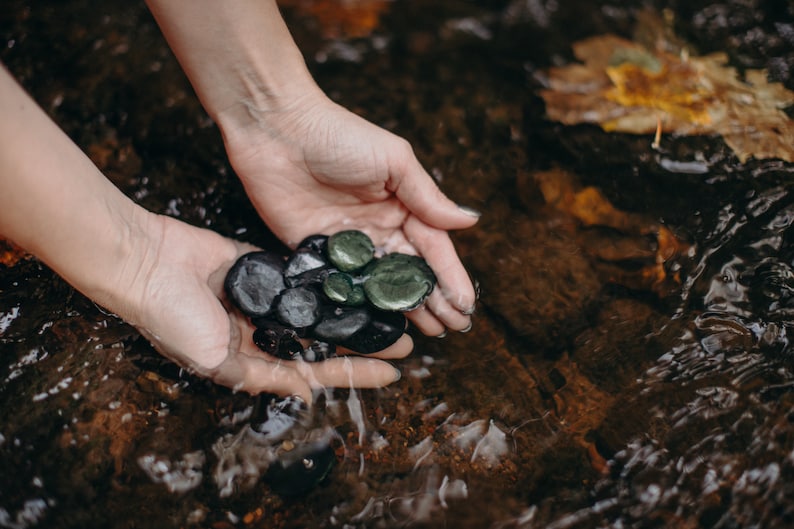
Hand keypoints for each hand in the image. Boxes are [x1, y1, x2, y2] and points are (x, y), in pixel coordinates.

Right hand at [125, 213, 408, 402]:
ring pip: (318, 309)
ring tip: (390, 313)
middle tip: (405, 343)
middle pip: (322, 341)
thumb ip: (261, 377)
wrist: (144, 262)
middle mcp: (260, 333)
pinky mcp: (261, 267)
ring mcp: (262, 299)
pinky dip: (327, 283)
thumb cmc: (170, 317)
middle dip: (362, 343)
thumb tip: (307, 393)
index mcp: (249, 361)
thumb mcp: (214, 361)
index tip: (391, 374)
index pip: (312, 370)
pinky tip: (357, 282)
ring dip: (351, 313)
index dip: (352, 373)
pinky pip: (301, 278)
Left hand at [222, 93, 479, 336]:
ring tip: (427, 333)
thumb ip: (427, 197)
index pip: (433, 248)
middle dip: (433, 300)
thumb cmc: (340, 136)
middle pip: (409, 272)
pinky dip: (357, 304)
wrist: (276, 130)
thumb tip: (470, 221)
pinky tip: (374, 324)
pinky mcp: (312, 251)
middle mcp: (377, 228)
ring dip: (402, 309)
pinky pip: (340, 283)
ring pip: (379, 284)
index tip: (466, 306)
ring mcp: (345, 243)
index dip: (450, 277)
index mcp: (401, 206)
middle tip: (451, 329)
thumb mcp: (394, 161)